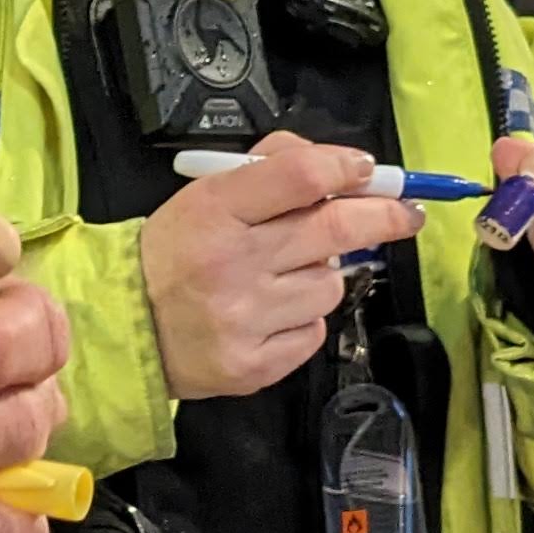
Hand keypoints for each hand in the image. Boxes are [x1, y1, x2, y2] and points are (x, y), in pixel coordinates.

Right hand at [139, 138, 423, 399]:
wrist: (125, 328)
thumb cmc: (174, 252)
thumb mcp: (204, 195)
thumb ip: (269, 169)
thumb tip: (342, 166)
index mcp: (213, 211)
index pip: (302, 176)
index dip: (347, 168)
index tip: (368, 171)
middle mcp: (230, 264)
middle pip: (335, 228)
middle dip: (385, 215)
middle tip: (408, 213)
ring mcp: (243, 319)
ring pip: (330, 285)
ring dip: (325, 275)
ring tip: (286, 276)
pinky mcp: (252, 366)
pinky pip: (312, 331)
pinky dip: (303, 318)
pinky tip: (271, 313)